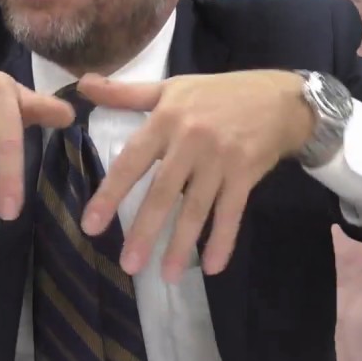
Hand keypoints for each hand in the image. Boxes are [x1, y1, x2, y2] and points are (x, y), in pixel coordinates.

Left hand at [76, 70, 315, 282]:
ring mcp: (220, 159)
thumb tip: (83, 85)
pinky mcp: (245, 173)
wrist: (278, 98)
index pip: (132, 161)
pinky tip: (212, 266)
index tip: (91, 225)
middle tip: (128, 264)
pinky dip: (222, 240)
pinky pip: (231, 212)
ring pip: (196, 208)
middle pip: (163, 192)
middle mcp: (191, 141)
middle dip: (145, 231)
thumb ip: (125, 94)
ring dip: (181, 244)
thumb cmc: (217, 94)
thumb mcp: (170, 88)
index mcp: (166, 120)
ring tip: (166, 275)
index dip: (110, 194)